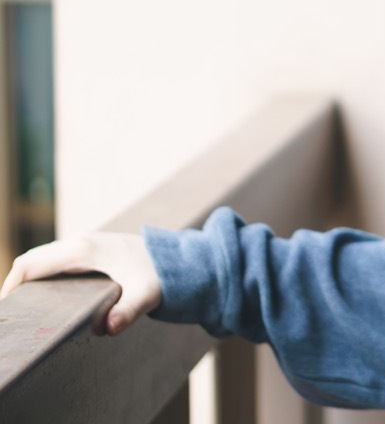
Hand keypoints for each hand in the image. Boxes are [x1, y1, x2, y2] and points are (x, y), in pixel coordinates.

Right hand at [1, 233, 161, 335]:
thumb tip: (109, 328)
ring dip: (29, 282)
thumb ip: (128, 312)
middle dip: (15, 287)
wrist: (183, 259)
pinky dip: (44, 278)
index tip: (6, 313)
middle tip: (13, 318)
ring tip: (26, 313)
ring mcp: (85, 244)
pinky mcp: (92, 250)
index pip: (29, 265)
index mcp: (84, 250)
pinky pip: (57, 262)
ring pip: (44, 261)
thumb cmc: (164, 275)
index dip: (9, 287)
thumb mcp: (147, 294)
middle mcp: (80, 242)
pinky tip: (48, 302)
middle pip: (31, 262)